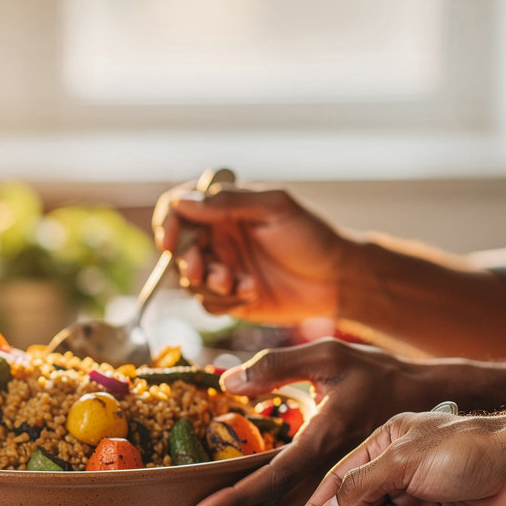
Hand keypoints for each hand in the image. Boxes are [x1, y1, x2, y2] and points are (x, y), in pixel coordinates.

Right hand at [152, 181, 354, 325]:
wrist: (337, 280)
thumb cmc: (312, 236)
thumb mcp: (275, 208)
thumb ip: (229, 201)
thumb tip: (183, 200)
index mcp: (224, 209)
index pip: (178, 209)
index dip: (168, 223)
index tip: (170, 242)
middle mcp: (217, 238)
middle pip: (178, 249)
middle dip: (188, 262)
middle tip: (207, 272)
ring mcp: (221, 269)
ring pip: (190, 280)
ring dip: (209, 284)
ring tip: (240, 283)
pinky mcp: (229, 299)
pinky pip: (207, 304)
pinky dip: (224, 301)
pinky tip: (252, 293)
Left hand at [183, 338, 448, 505]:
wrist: (431, 396)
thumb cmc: (375, 373)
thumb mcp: (328, 356)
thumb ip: (277, 366)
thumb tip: (228, 381)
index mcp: (326, 440)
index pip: (274, 479)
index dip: (237, 498)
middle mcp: (335, 475)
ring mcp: (344, 492)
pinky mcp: (349, 499)